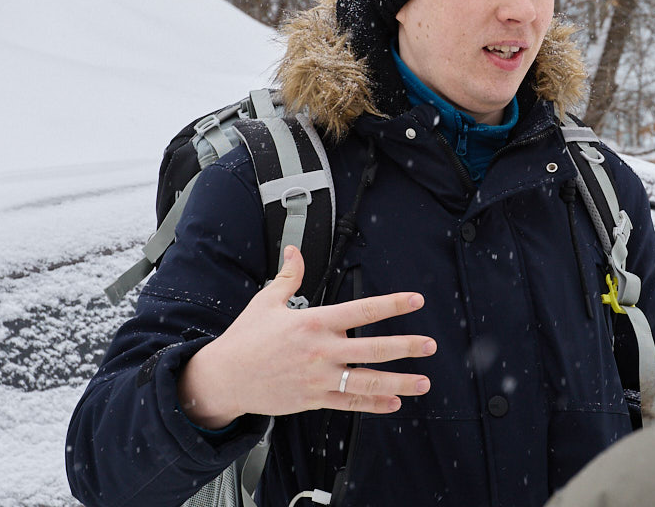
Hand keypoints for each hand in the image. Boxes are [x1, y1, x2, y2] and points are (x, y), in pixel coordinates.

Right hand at [178, 245, 435, 428]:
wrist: (224, 378)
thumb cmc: (245, 339)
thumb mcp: (266, 301)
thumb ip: (288, 276)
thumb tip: (294, 251)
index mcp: (313, 322)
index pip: (362, 311)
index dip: (392, 304)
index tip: (415, 301)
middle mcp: (321, 351)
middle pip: (373, 349)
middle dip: (406, 347)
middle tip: (429, 346)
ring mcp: (319, 378)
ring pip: (367, 381)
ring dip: (399, 382)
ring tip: (423, 382)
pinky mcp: (313, 400)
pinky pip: (349, 403)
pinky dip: (373, 404)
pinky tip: (394, 403)